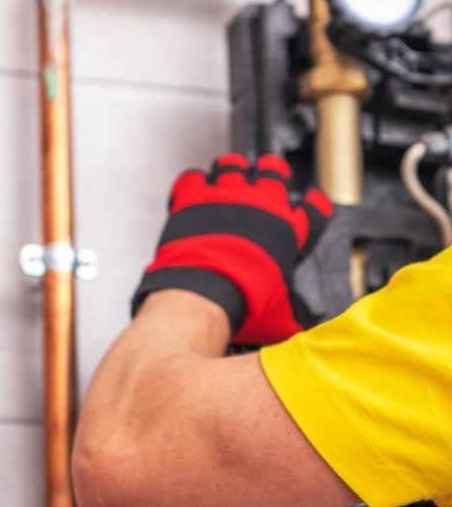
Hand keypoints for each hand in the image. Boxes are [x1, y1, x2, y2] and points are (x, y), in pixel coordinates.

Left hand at [131, 153, 332, 344]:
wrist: (203, 293)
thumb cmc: (244, 304)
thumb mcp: (282, 317)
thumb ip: (297, 318)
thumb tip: (310, 341)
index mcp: (287, 230)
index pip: (314, 207)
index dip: (314, 206)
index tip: (310, 205)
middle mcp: (260, 205)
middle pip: (273, 170)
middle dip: (269, 175)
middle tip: (262, 184)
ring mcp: (226, 195)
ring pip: (233, 165)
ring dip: (230, 173)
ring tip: (226, 182)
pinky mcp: (193, 195)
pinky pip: (193, 176)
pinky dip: (192, 183)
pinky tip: (191, 193)